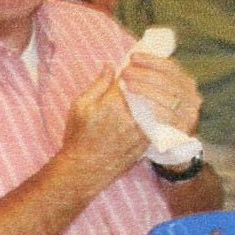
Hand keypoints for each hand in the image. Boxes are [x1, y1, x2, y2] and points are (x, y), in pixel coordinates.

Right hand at [60, 65, 149, 191]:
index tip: (131, 64)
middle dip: (145, 81)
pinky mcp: (145, 143)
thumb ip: (99, 83)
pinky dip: (155, 113)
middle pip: (147, 90)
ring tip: (144, 93)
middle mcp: (131, 116)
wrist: (84, 171)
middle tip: (139, 76)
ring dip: (153, 96)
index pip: (132, 76)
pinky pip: (156, 123)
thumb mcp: (81, 105)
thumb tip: (111, 65)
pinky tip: (149, 109)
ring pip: (155, 107)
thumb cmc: (78, 137)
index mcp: (115, 102)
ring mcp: (140, 131)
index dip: (132, 69)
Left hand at [120, 51, 201, 134]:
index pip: (170, 66)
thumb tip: (114, 64)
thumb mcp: (153, 94)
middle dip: (145, 74)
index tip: (132, 57)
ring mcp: (190, 114)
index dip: (151, 60)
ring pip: (168, 97)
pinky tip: (142, 106)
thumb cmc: (157, 116)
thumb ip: (140, 79)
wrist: (173, 148)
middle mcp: (192, 96)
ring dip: (147, 90)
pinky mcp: (185, 130)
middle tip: (125, 72)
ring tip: (129, 86)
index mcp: (186, 83)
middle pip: (168, 80)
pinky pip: (170, 118)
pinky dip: (156, 110)